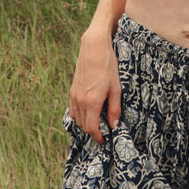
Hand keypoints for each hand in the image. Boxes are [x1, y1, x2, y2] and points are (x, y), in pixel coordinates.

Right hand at [69, 23, 121, 144]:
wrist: (94, 48)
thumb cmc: (108, 66)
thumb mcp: (116, 88)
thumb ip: (114, 109)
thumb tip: (114, 125)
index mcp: (91, 102)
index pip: (91, 128)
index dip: (98, 137)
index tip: (104, 140)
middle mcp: (80, 101)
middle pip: (83, 125)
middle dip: (92, 131)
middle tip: (103, 131)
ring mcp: (74, 95)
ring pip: (76, 118)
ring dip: (85, 123)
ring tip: (97, 122)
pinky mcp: (72, 89)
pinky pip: (72, 109)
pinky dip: (79, 115)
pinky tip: (88, 111)